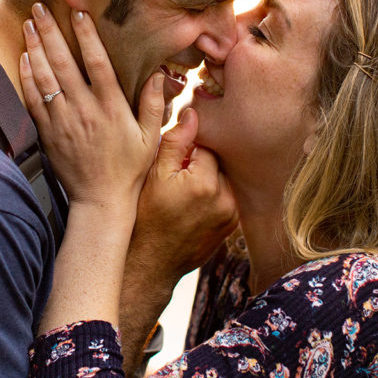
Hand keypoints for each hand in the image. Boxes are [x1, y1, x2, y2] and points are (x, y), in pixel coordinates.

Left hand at [20, 4, 164, 209]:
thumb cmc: (129, 169)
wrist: (101, 201)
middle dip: (50, 32)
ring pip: (44, 78)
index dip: (87, 36)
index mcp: (111, 108)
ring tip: (29, 24)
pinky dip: (26, 77)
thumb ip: (154, 105)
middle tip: (39, 7)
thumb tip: (160, 75)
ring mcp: (63, 121)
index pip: (98, 63)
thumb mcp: (151, 138)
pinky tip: (23, 58)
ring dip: (34, 48)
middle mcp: (85, 110)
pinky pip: (33, 100)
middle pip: (63, 63)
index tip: (78, 12)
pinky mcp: (48, 133)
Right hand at [129, 107, 238, 284]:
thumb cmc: (145, 218)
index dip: (188, 149)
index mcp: (206, 183)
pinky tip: (191, 205)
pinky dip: (212, 195)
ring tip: (183, 192)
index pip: (207, 145)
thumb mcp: (154, 174)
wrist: (150, 263)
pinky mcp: (232, 226)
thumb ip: (176, 141)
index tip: (174, 160)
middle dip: (200, 163)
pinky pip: (225, 197)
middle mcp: (225, 199)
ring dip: (207, 178)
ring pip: (222, 179)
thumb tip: (193, 113)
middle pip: (218, 162)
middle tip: (177, 176)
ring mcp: (231, 215)